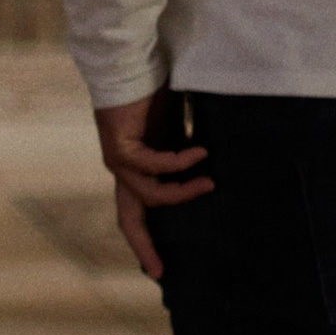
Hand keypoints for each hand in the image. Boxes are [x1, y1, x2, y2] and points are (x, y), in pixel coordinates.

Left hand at [93, 94, 209, 281]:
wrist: (134, 62)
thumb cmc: (156, 95)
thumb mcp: (176, 134)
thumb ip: (185, 158)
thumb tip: (217, 178)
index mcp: (137, 169)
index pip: (138, 212)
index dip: (147, 240)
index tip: (158, 270)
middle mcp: (123, 168)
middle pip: (129, 218)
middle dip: (144, 245)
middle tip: (159, 272)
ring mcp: (118, 157)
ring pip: (149, 194)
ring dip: (182, 192)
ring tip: (210, 182)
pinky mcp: (118, 144)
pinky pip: (152, 165)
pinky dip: (178, 163)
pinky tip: (200, 152)